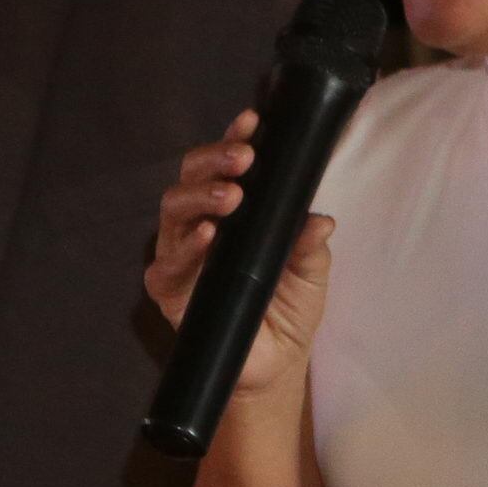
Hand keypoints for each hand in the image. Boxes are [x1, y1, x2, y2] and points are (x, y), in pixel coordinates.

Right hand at [145, 111, 333, 396]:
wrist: (276, 365)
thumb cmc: (289, 310)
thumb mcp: (312, 273)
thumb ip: (312, 245)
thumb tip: (321, 219)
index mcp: (232, 212)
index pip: (224, 166)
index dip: (233, 139)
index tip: (253, 121)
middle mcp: (200, 226)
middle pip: (191, 179)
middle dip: (214, 161)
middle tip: (244, 158)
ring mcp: (181, 257)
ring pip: (173, 212)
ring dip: (200, 196)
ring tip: (230, 195)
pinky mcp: (170, 291)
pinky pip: (167, 265)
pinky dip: (186, 248)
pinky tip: (207, 236)